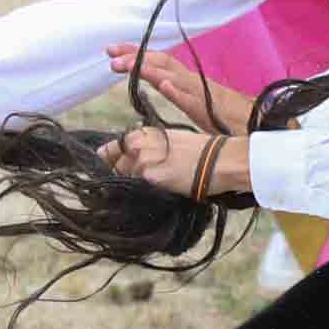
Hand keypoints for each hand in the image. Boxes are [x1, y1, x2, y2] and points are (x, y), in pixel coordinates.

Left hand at [106, 43, 251, 133]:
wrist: (259, 128)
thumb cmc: (228, 120)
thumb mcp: (198, 106)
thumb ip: (180, 95)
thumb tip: (161, 87)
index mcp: (188, 82)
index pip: (159, 63)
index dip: (136, 55)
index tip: (113, 52)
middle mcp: (193, 83)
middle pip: (162, 62)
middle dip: (134, 55)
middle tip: (109, 52)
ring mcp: (202, 95)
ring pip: (173, 77)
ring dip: (147, 69)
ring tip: (124, 65)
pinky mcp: (211, 111)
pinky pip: (193, 100)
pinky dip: (178, 91)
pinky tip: (164, 86)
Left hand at [106, 127, 235, 197]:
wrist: (220, 160)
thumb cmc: (201, 150)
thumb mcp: (169, 139)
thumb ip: (148, 146)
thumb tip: (132, 154)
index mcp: (141, 133)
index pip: (110, 149)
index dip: (108, 161)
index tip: (110, 168)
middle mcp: (136, 145)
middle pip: (114, 167)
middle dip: (121, 176)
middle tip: (136, 182)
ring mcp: (141, 162)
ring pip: (124, 181)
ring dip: (132, 187)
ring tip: (153, 188)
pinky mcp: (150, 178)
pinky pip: (137, 191)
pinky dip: (142, 195)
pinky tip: (157, 193)